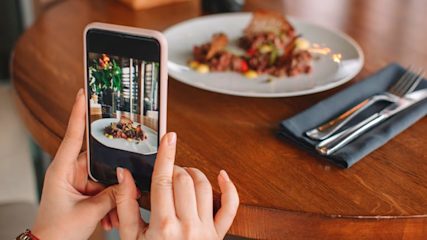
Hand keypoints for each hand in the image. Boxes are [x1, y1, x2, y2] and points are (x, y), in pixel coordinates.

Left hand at [32, 89, 116, 239]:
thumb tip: (130, 184)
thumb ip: (113, 196)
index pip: (73, 135)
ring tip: (115, 212)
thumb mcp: (88, 213)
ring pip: (105, 178)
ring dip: (113, 195)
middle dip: (114, 177)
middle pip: (100, 161)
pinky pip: (104, 191)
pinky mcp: (84, 192)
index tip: (83, 93)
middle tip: (127, 184)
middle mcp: (70, 173)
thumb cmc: (56, 232)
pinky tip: (111, 217)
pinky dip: (111, 203)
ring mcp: (78, 183)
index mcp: (63, 170)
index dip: (78, 113)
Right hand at [114, 132, 239, 239]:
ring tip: (183, 176)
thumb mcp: (130, 238)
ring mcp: (206, 230)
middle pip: (184, 179)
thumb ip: (126, 205)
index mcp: (163, 225)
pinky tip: (222, 176)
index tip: (169, 137)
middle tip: (167, 172)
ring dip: (193, 174)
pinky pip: (230, 207)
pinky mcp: (218, 235)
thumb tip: (124, 176)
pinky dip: (229, 188)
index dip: (166, 154)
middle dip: (175, 168)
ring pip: (204, 186)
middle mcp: (187, 225)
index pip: (164, 179)